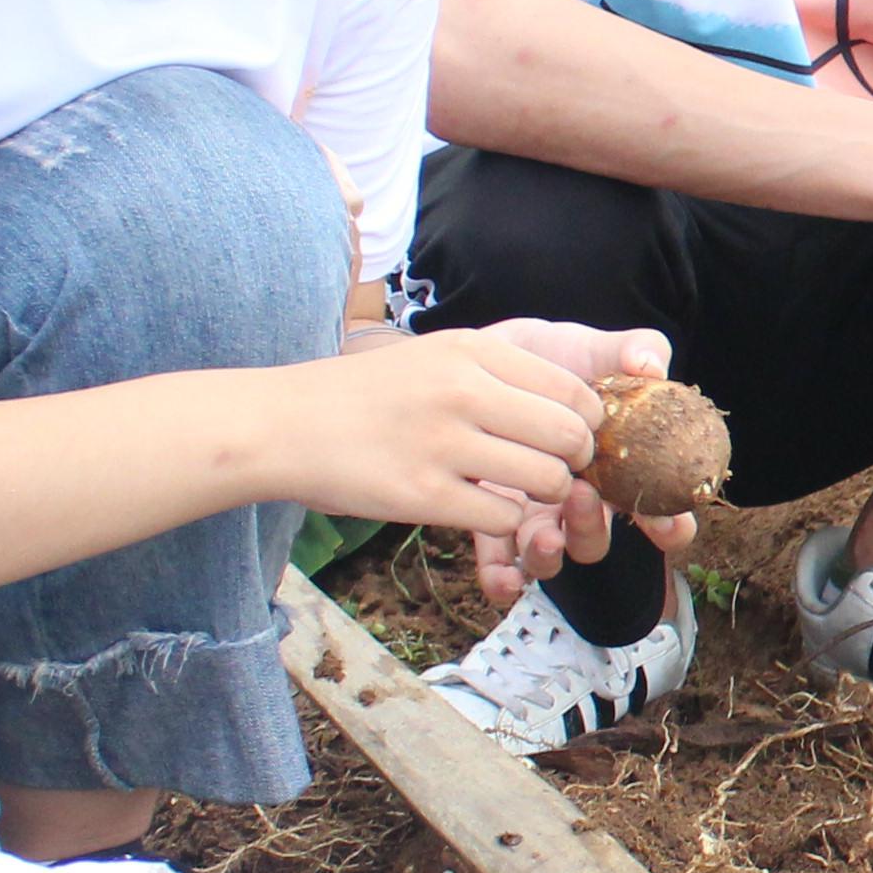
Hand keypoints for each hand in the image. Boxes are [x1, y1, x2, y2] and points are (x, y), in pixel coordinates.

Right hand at [276, 330, 601, 570]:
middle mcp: (462, 390)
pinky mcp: (422, 495)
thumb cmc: (369, 393)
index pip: (575, 390)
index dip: (588, 422)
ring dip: (544, 495)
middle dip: (576, 462)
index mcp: (473, 350)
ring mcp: (442, 443)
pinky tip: (480, 509)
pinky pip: (504, 517)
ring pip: (546, 480)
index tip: (573, 436)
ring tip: (519, 490)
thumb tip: (579, 402)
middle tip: (555, 470)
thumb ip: (504, 371)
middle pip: (571, 436)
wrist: (284, 424)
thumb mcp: (438, 355)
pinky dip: (504, 522)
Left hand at [451, 318, 706, 601]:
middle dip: (594, 530)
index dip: (672, 525)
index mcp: (615, 469)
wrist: (485, 356)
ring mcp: (534, 513)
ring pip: (551, 556)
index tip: (673, 522)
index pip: (659, 511)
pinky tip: (504, 576)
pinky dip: (504, 578)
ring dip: (551, 554)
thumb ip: (634, 351)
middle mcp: (578, 500)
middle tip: (583, 495)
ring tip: (539, 530)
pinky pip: (500, 564)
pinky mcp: (489, 517)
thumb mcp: (592, 347)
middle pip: (597, 540)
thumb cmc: (551, 358)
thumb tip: (653, 367)